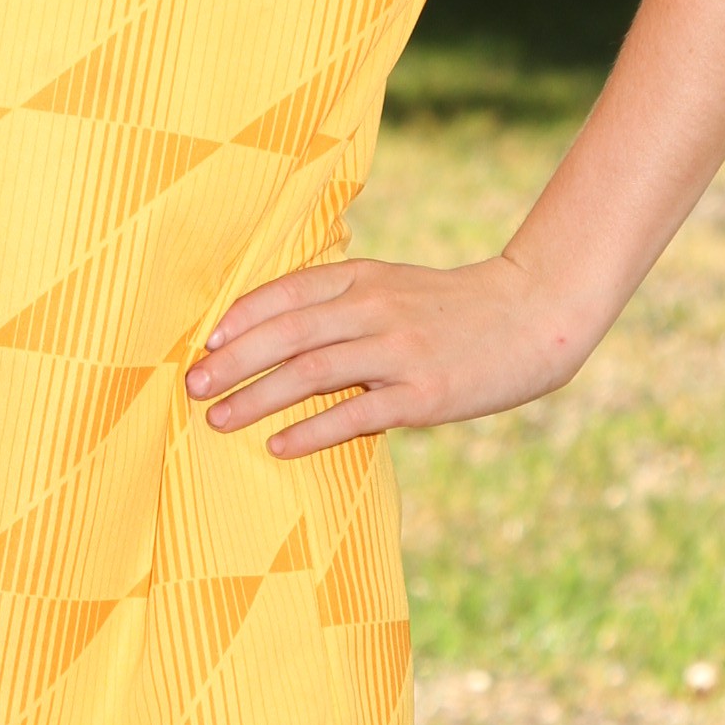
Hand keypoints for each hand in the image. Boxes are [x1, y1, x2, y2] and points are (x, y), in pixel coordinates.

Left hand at [186, 251, 593, 459]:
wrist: (532, 317)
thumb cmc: (451, 309)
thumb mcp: (394, 286)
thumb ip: (341, 299)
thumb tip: (274, 329)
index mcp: (365, 278)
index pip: (288, 292)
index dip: (242, 317)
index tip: (205, 342)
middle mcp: (376, 309)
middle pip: (288, 332)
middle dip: (233, 361)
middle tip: (192, 386)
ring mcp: (399, 352)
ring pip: (311, 372)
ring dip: (257, 397)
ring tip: (218, 418)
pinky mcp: (423, 394)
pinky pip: (355, 415)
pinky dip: (311, 430)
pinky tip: (278, 446)